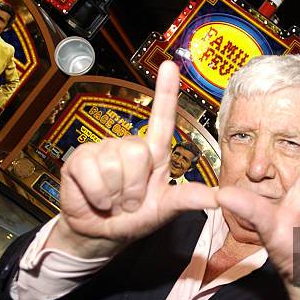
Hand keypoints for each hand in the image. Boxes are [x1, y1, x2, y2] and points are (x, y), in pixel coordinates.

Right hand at [49, 62, 217, 256]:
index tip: (170, 65)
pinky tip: (97, 199)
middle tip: (131, 201)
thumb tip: (219, 197)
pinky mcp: (80, 159)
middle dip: (136, 187)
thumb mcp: (166, 209)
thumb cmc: (135, 218)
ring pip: (115, 164)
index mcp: (154, 154)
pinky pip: (92, 172)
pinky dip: (98, 195)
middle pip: (138, 152)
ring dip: (117, 194)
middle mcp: (129, 146)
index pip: (162, 119)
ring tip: (114, 201)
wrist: (102, 234)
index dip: (166, 92)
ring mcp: (103, 150)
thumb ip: (189, 199)